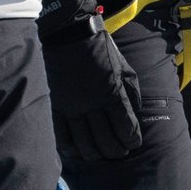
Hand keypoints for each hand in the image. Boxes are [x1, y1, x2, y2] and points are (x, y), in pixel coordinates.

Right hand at [42, 17, 142, 162]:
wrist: (67, 34)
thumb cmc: (99, 48)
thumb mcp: (124, 66)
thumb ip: (131, 91)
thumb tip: (135, 114)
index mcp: (113, 93)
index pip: (126, 127)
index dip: (132, 140)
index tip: (134, 143)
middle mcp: (92, 105)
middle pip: (106, 140)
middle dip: (116, 151)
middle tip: (120, 153)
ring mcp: (72, 108)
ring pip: (84, 143)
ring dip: (95, 154)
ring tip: (102, 156)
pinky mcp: (55, 107)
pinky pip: (62, 136)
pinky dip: (71, 149)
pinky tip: (78, 151)